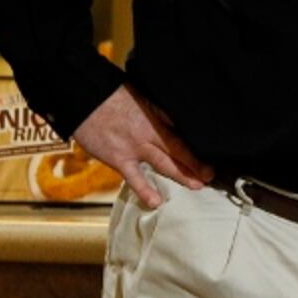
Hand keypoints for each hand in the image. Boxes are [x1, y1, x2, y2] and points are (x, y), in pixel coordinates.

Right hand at [72, 84, 215, 208]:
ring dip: (182, 175)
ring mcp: (135, 146)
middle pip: (179, 150)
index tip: (213, 150)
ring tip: (198, 185)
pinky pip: (134, 177)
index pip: (183, 131)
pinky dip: (145, 190)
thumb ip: (157, 110)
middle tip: (211, 174)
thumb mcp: (141, 96)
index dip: (198, 143)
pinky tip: (156, 202)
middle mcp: (150, 132)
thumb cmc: (110, 95)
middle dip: (197, 163)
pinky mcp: (119, 157)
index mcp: (157, 114)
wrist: (85, 97)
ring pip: (164, 163)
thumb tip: (172, 119)